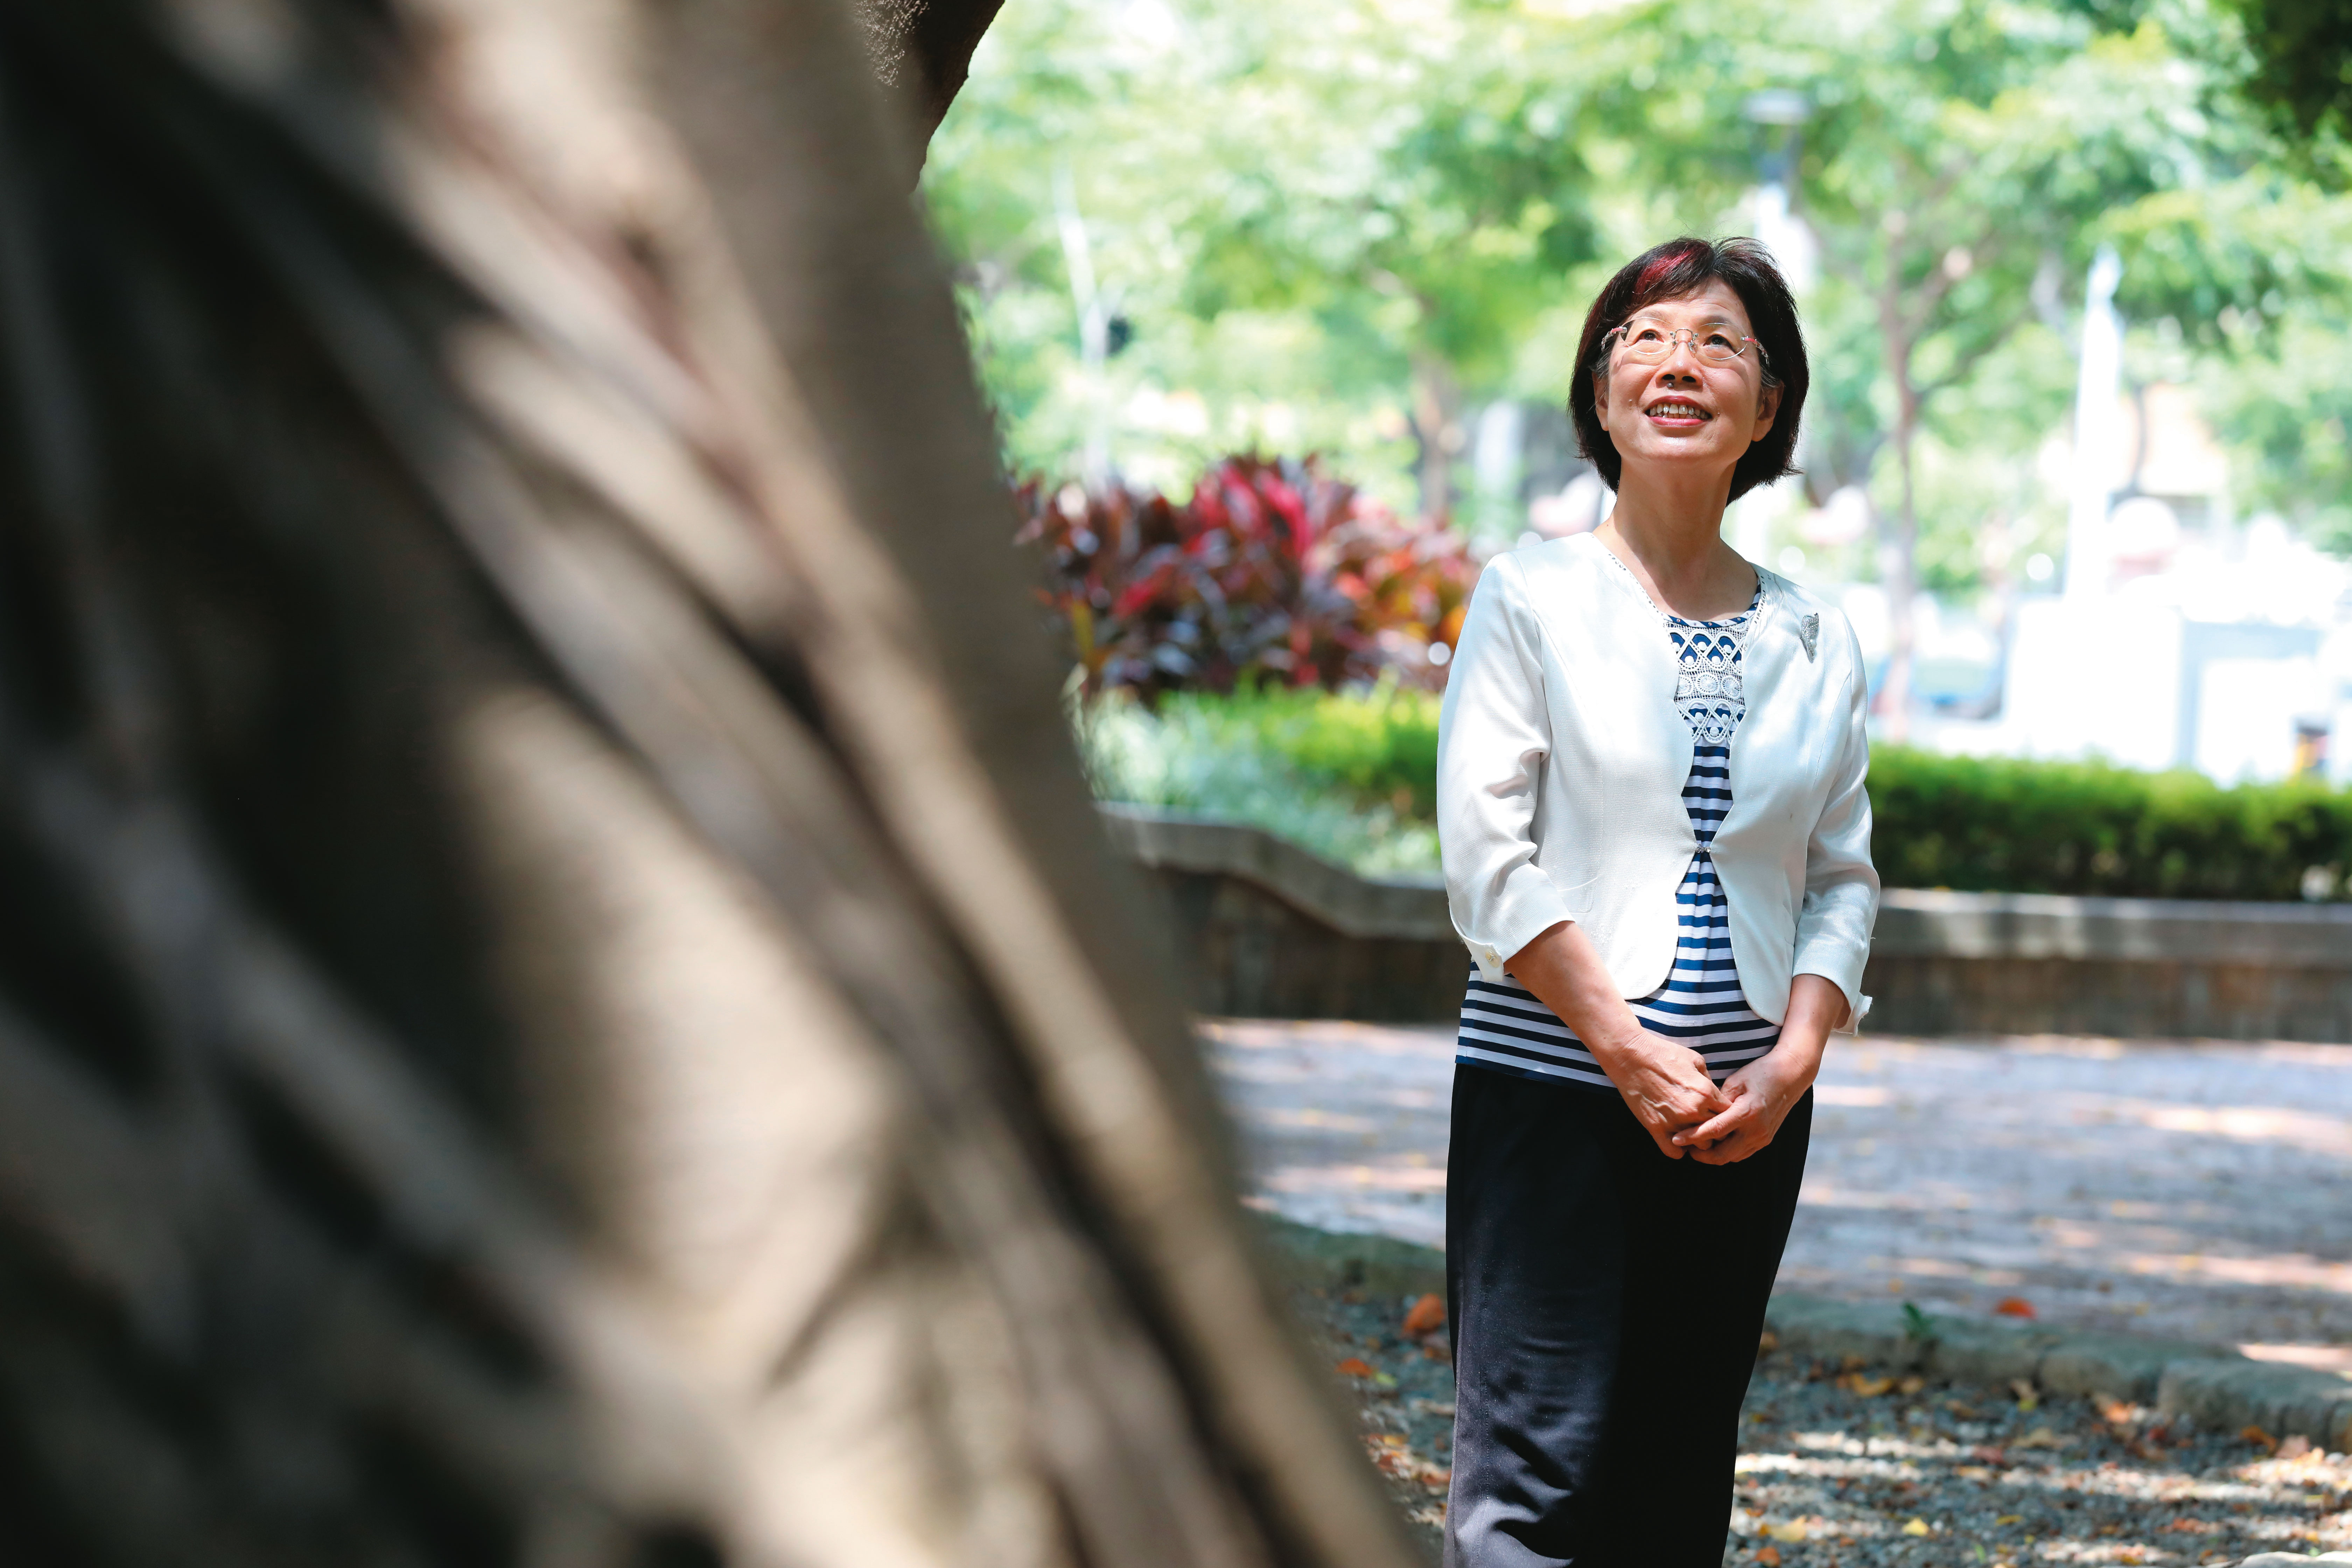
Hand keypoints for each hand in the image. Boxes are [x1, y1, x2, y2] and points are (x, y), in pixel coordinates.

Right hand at [1588, 1025, 1728, 1159]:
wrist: (1631, 1056)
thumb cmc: (1663, 1054)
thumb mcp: (1695, 1060)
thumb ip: (1709, 1081)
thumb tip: (1714, 1094)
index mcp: (1706, 1093)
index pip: (1729, 1114)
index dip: (1725, 1113)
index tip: (1718, 1111)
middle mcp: (1693, 1110)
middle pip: (1718, 1132)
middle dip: (1715, 1128)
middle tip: (1707, 1123)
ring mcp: (1674, 1121)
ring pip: (1699, 1145)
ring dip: (1698, 1140)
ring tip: (1692, 1132)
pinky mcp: (1655, 1128)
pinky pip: (1673, 1152)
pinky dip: (1677, 1149)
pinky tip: (1677, 1139)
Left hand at [1672, 974, 1843, 1163]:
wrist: (1791, 1076)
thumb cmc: (1761, 1073)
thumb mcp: (1736, 1081)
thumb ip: (1718, 1101)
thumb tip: (1701, 1114)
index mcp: (1747, 1113)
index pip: (1714, 1131)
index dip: (1693, 1137)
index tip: (1676, 1139)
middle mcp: (1756, 1131)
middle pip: (1722, 1154)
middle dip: (1701, 1154)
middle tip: (1684, 1146)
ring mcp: (1763, 1138)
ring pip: (1732, 1157)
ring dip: (1713, 1156)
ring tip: (1696, 1146)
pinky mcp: (1766, 1139)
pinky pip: (1742, 1154)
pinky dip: (1727, 1152)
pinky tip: (1715, 1143)